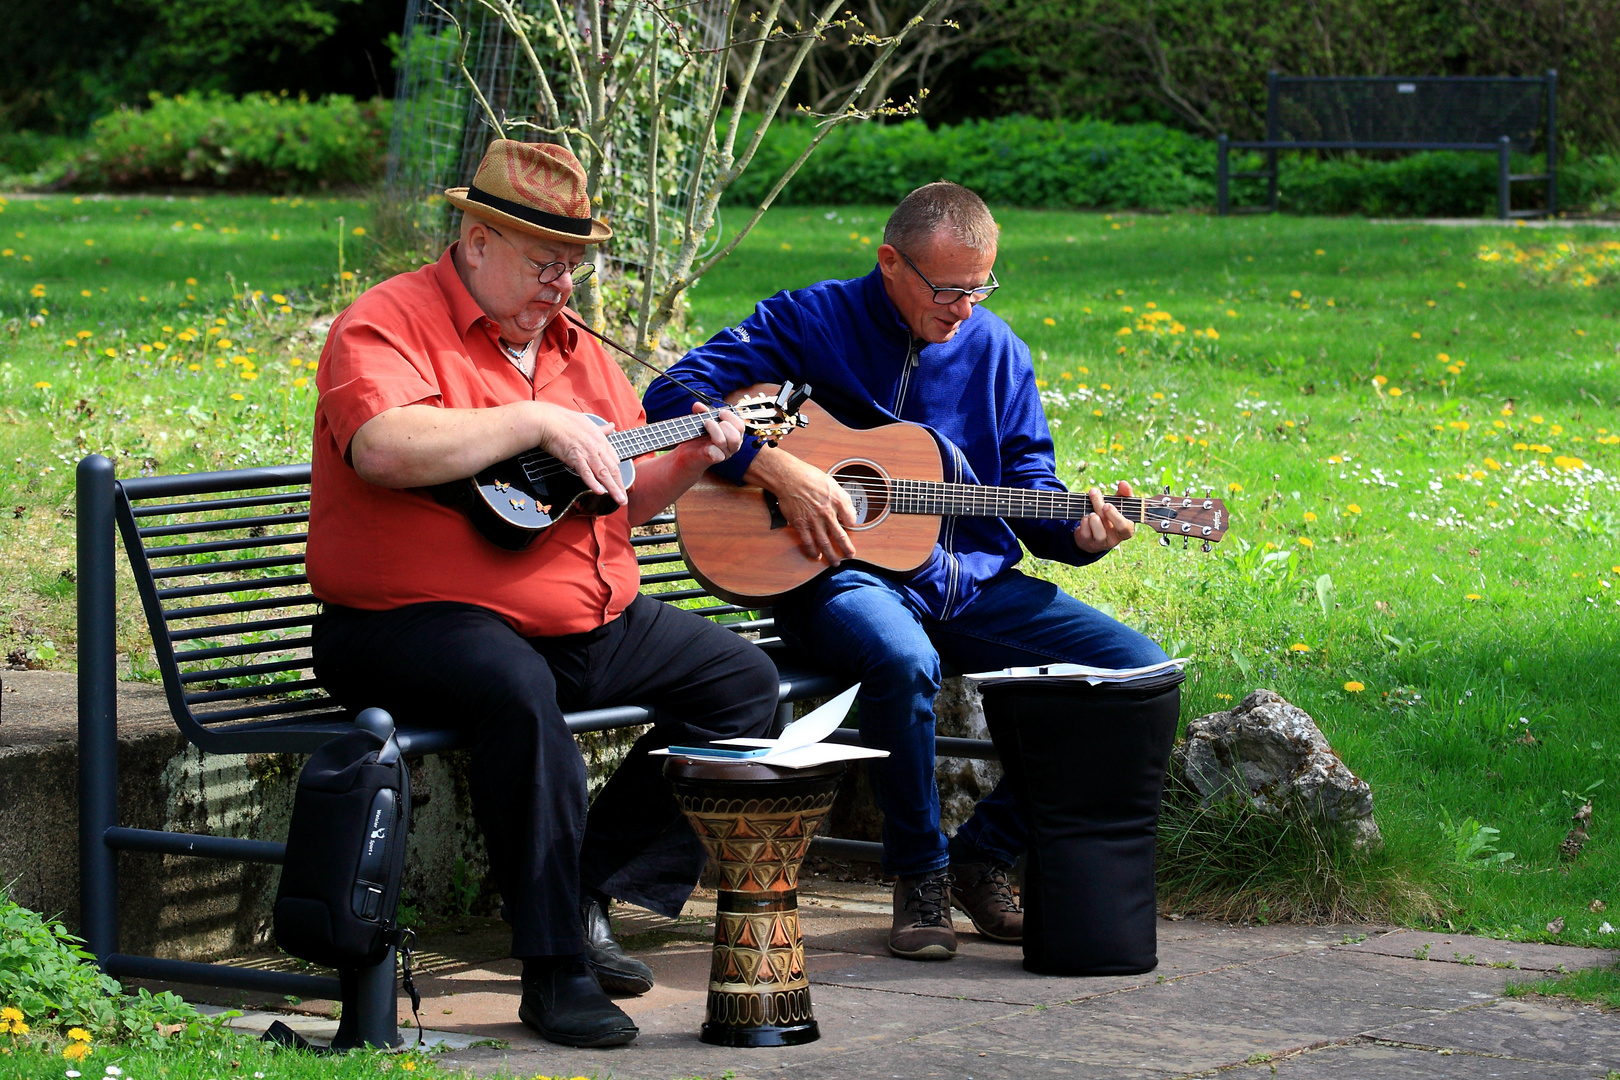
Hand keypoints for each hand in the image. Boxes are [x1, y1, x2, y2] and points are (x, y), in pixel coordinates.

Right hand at [531, 402, 625, 504]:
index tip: (618, 481)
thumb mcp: (587, 422)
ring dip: (612, 488)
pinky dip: (593, 482)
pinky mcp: (574, 457)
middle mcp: (596, 446)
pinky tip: (600, 491)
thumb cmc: (564, 420)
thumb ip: (601, 429)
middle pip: (612, 468)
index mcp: (600, 438)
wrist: (547, 421)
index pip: (614, 458)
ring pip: (603, 473)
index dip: (616, 471)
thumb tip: (611, 426)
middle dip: (619, 485)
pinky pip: (586, 472)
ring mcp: (586, 452)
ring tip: (619, 500)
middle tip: (624, 499)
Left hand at [670, 401, 744, 467]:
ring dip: (713, 430)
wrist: (688, 455)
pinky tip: (703, 446)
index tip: (720, 413)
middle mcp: (732, 446)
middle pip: (736, 435)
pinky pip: (715, 453)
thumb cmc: (699, 438)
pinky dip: (709, 447)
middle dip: (723, 424)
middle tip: (709, 422)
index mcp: (734, 435)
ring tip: (705, 426)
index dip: (731, 417)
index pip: (740, 425)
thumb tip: (698, 405)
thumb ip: (701, 413)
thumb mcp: (702, 422)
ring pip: (723, 441)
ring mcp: (724, 454)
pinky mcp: (714, 460)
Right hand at [756, 449, 858, 564]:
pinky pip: (808, 541)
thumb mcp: (832, 483)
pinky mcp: (800, 524)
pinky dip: (813, 551)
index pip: (851, 518)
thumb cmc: (809, 477)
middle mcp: (827, 512)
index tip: (851, 527)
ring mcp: (813, 520)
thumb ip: (842, 498)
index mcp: (837, 500)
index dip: (853, 524)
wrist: (789, 477)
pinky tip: (817, 556)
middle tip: (850, 555)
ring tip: (835, 562)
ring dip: (832, 555)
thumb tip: (849, 511)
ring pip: (825, 542)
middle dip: (846, 548)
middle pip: (840, 535)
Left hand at [1074, 479, 1136, 552]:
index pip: (1126, 526)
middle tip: (1094, 494)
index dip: (1116, 516)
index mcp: (1126, 529)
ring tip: (1091, 511)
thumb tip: (1124, 483)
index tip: (1107, 504)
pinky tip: (1085, 517)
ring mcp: (1102, 542)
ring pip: (1099, 532)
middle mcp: (1116, 538)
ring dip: (1093, 517)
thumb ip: (1123, 493)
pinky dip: (1084, 522)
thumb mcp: (1118, 505)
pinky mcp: (1089, 543)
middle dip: (1101, 508)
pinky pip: (1086, 533)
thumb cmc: (1109, 516)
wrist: (1093, 534)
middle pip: (1110, 524)